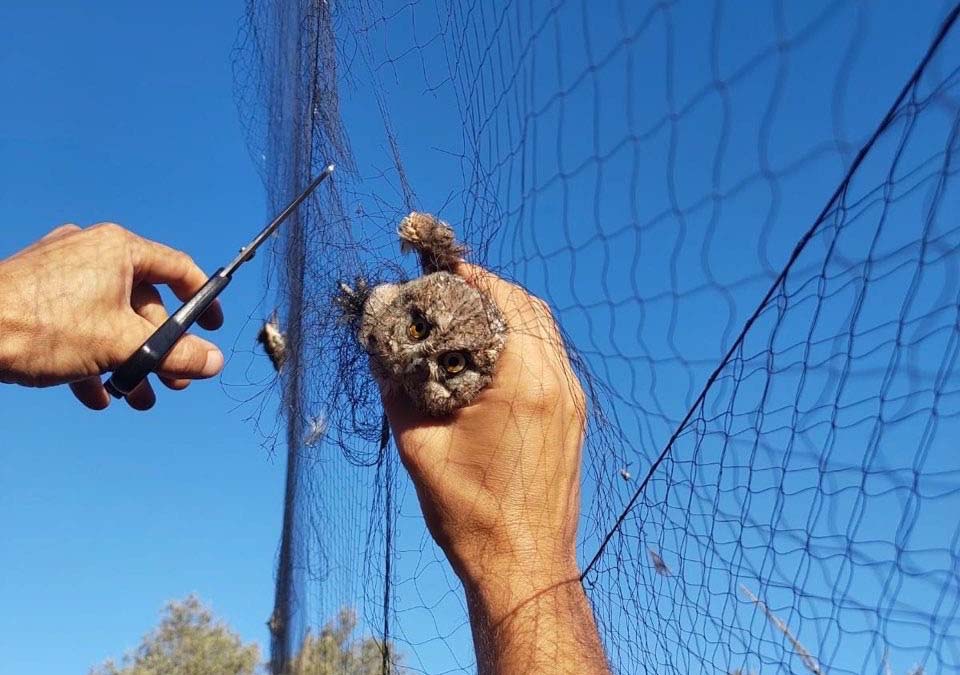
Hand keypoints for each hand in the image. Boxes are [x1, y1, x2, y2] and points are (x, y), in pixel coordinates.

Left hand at [0, 223, 223, 409]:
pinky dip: (94, 358)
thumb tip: (214, 362)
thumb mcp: (121, 344)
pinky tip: (97, 395)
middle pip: (144, 304)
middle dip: (160, 350)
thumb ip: (174, 353)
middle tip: (173, 383)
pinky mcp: (38, 295)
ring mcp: (63, 274)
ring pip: (111, 320)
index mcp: (119, 250)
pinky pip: (79, 325)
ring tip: (137, 399)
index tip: (213, 329)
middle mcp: (93, 253)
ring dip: (129, 362)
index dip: (202, 302)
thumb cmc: (42, 326)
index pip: (178, 269)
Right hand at [381, 263, 587, 616]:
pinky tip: (493, 359)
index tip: (445, 272)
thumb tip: (377, 351)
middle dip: (492, 292)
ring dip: (511, 317)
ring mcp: (572, 401)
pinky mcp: (574, 419)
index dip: (474, 278)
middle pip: (532, 309)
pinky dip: (526, 344)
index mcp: (524, 382)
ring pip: (547, 333)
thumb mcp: (419, 447)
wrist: (524, 566)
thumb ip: (396, 390)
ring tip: (469, 320)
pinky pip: (553, 361)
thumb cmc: (471, 514)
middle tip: (453, 292)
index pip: (506, 301)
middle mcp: (558, 383)